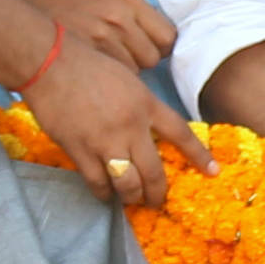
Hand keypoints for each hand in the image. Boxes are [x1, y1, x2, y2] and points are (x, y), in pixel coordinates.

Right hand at [11, 0, 176, 74]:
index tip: (150, 50)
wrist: (25, 8)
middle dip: (142, 61)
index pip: (168, 36)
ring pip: (135, 73)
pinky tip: (94, 71)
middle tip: (120, 56)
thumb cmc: (71, 5)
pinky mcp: (86, 58)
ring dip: (125, 74)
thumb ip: (138, 17)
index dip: (161, 48)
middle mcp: (117, 17)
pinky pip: (114, 81)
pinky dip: (109, 81)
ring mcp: (100, 38)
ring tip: (103, 62)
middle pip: (153, 58)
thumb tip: (168, 45)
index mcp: (127, 0)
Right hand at [29, 36, 211, 214]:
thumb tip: (145, 128)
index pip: (181, 134)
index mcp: (146, 104)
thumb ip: (140, 105)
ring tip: (132, 200)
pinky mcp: (79, 150)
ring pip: (128, 183)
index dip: (199, 156)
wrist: (51, 62)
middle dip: (158, 193)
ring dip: (132, 196)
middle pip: (154, 171)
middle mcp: (131, 126)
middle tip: (157, 201)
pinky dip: (103, 193)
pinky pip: (97, 182)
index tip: (213, 172)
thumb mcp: (128, 79)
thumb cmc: (88, 64)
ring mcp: (105, 141)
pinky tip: (106, 195)